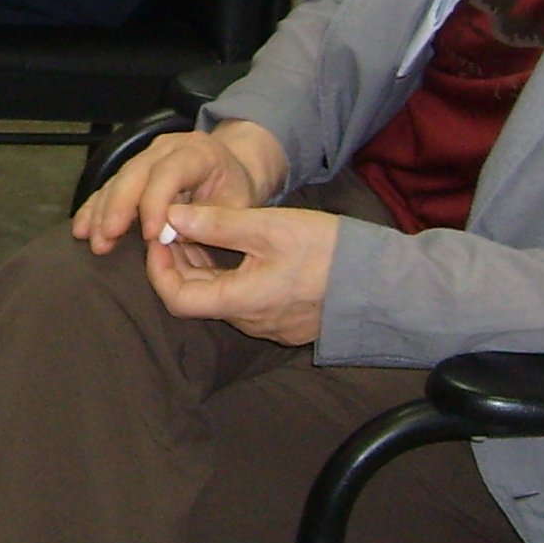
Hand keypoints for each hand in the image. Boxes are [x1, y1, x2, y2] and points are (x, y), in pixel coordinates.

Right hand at [72, 124, 275, 254]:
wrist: (231, 168)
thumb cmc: (234, 191)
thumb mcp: (235, 206)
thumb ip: (206, 218)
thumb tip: (168, 234)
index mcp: (197, 152)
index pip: (170, 173)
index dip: (156, 203)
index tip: (151, 236)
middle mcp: (166, 148)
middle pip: (134, 174)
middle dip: (118, 209)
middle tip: (107, 239)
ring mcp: (146, 156)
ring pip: (117, 180)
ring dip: (101, 212)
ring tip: (92, 240)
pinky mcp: (133, 170)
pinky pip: (109, 187)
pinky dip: (95, 208)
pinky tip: (81, 228)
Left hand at [144, 203, 341, 345]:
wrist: (384, 283)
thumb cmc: (329, 252)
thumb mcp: (269, 227)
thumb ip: (218, 223)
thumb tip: (173, 217)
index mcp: (241, 302)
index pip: (177, 299)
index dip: (159, 268)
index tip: (160, 237)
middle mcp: (251, 321)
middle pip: (197, 298)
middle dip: (180, 262)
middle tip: (177, 227)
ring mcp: (270, 324)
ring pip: (221, 298)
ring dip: (205, 268)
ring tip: (202, 231)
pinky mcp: (286, 320)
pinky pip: (244, 301)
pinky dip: (229, 276)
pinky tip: (236, 249)